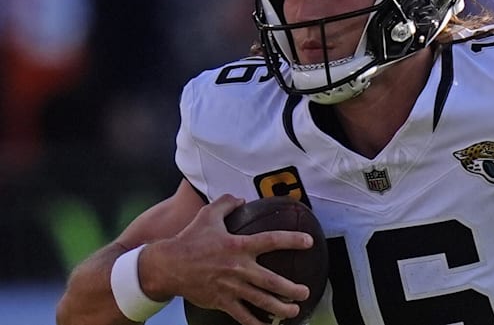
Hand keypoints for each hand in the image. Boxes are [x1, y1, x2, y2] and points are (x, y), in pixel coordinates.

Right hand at [141, 194, 313, 324]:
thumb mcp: (208, 215)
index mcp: (238, 245)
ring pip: (260, 301)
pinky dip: (256, 324)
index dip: (292, 240)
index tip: (309, 242)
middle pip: (271, 281)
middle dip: (291, 288)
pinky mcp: (221, 301)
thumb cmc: (189, 239)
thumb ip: (226, 203)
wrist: (166, 266)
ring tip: (295, 310)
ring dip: (280, 308)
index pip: (271, 240)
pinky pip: (242, 316)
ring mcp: (230, 287)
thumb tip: (240, 199)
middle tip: (306, 291)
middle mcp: (238, 268)